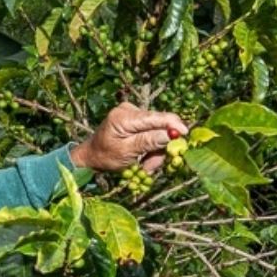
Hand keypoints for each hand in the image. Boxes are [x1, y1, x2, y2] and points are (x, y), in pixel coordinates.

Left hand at [70, 102, 191, 173]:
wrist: (91, 156)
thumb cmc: (105, 156)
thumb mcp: (127, 152)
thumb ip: (148, 141)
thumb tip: (171, 135)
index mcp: (124, 116)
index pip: (156, 117)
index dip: (173, 125)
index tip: (185, 135)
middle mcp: (129, 110)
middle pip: (159, 125)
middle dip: (161, 146)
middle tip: (152, 167)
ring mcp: (132, 114)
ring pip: (157, 131)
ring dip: (155, 151)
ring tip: (145, 167)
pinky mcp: (135, 120)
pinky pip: (151, 131)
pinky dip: (151, 146)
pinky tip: (143, 158)